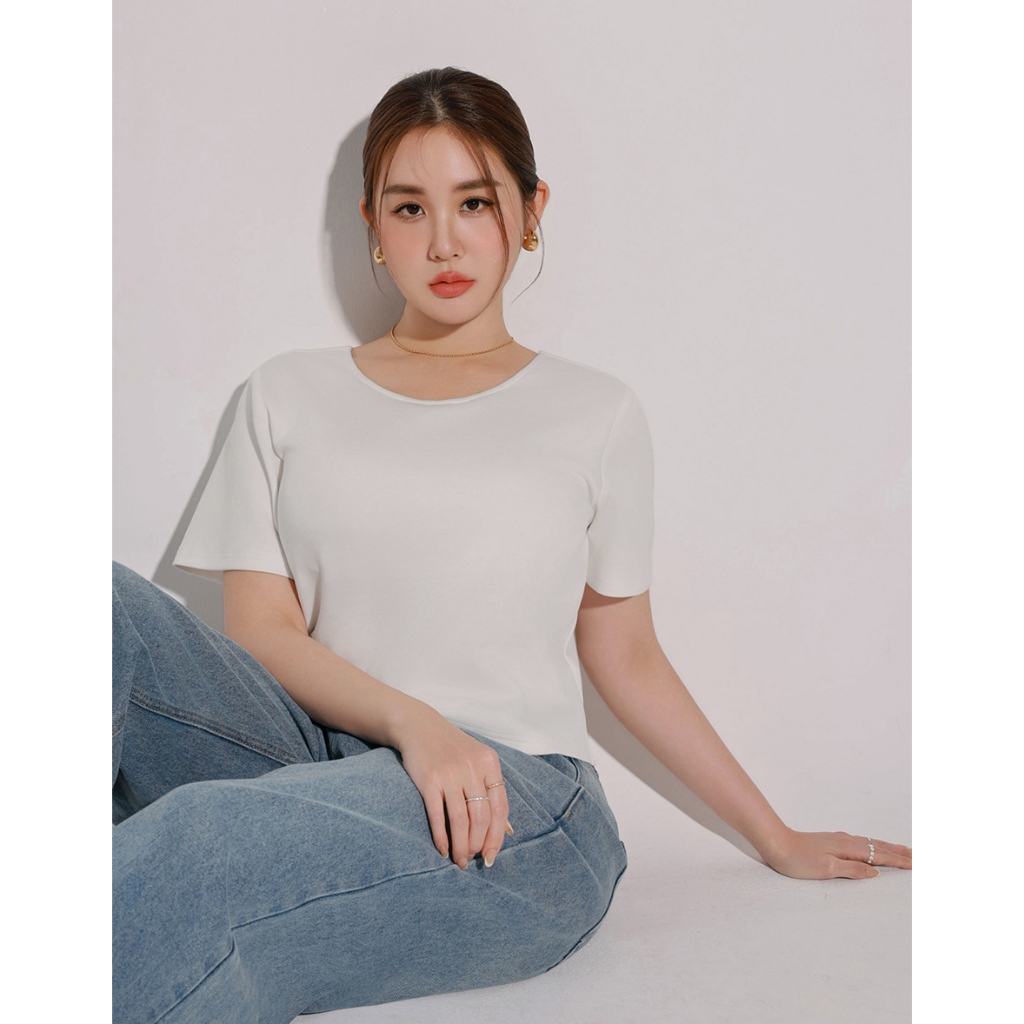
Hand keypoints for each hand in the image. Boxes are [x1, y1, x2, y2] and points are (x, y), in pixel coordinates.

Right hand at [393, 709, 510, 869]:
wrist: (419, 726)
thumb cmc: (451, 749)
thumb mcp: (478, 760)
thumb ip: (491, 789)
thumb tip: (507, 830)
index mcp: (490, 763)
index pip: (500, 808)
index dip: (497, 837)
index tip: (491, 856)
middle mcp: (472, 768)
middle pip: (482, 818)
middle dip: (478, 845)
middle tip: (471, 859)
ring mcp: (450, 774)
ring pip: (461, 821)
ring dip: (461, 847)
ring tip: (459, 860)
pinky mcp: (429, 780)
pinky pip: (438, 816)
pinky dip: (442, 837)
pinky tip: (443, 849)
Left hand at [762, 828, 911, 879]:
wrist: (776, 843)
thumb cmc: (798, 860)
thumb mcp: (827, 869)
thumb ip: (852, 870)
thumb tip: (875, 872)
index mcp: (847, 848)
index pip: (879, 855)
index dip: (898, 860)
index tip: (916, 864)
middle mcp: (845, 841)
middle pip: (877, 846)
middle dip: (898, 851)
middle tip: (917, 856)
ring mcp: (838, 840)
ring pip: (869, 843)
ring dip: (887, 848)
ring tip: (901, 851)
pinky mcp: (831, 842)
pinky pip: (860, 844)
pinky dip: (873, 847)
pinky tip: (872, 849)